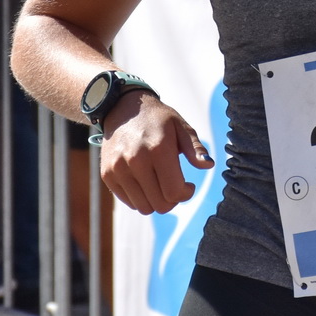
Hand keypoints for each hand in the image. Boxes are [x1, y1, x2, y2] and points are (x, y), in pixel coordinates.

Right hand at [98, 93, 214, 214]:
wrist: (122, 108)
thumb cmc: (158, 120)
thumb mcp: (181, 127)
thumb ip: (195, 148)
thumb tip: (208, 165)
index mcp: (158, 148)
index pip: (174, 192)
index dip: (186, 194)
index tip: (188, 185)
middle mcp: (136, 160)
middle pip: (160, 204)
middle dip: (173, 200)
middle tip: (175, 186)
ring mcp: (118, 168)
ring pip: (144, 207)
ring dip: (156, 201)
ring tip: (160, 185)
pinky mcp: (107, 174)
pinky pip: (129, 202)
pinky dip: (140, 198)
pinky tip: (146, 182)